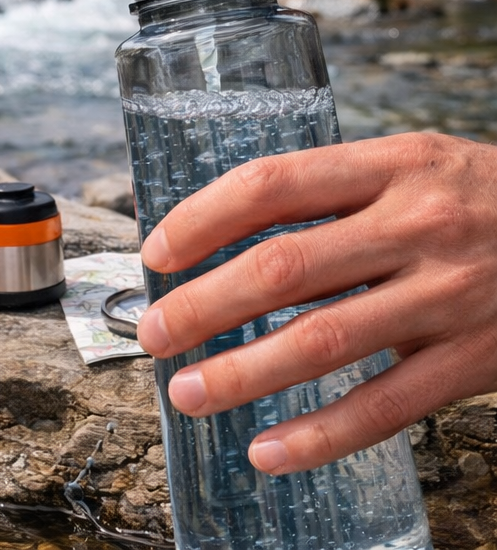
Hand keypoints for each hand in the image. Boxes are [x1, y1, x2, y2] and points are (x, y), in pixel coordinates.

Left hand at [137, 132, 496, 474]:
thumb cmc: (482, 201)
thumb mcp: (414, 167)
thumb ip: (334, 195)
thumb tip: (221, 235)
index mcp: (393, 165)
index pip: (272, 186)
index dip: (201, 219)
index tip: (157, 253)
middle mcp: (419, 225)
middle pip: (284, 266)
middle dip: (202, 305)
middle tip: (151, 333)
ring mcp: (449, 295)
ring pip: (322, 340)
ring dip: (241, 372)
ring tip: (186, 391)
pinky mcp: (476, 359)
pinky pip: (385, 406)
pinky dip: (319, 435)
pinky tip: (268, 450)